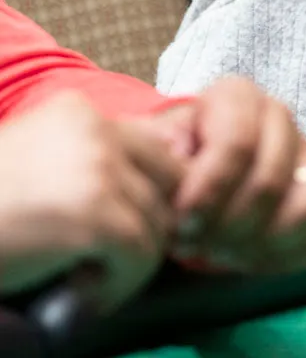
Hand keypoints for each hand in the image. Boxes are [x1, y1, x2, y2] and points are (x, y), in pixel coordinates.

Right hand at [0, 92, 182, 310]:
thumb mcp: (37, 164)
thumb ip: (90, 162)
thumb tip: (161, 188)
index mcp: (79, 112)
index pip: (155, 148)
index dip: (152, 194)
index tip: (125, 231)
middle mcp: (95, 129)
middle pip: (169, 181)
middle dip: (152, 225)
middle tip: (111, 261)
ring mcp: (96, 170)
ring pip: (160, 222)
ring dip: (131, 262)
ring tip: (83, 278)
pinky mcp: (94, 216)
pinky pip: (142, 255)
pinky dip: (119, 285)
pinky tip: (79, 293)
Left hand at [158, 78, 305, 273]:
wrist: (189, 187)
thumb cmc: (168, 167)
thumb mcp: (150, 153)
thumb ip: (157, 153)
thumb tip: (174, 157)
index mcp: (237, 96)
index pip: (238, 143)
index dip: (210, 190)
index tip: (182, 224)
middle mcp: (279, 116)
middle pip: (270, 182)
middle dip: (227, 226)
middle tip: (194, 247)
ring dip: (260, 242)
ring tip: (220, 253)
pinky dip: (283, 254)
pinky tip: (245, 258)